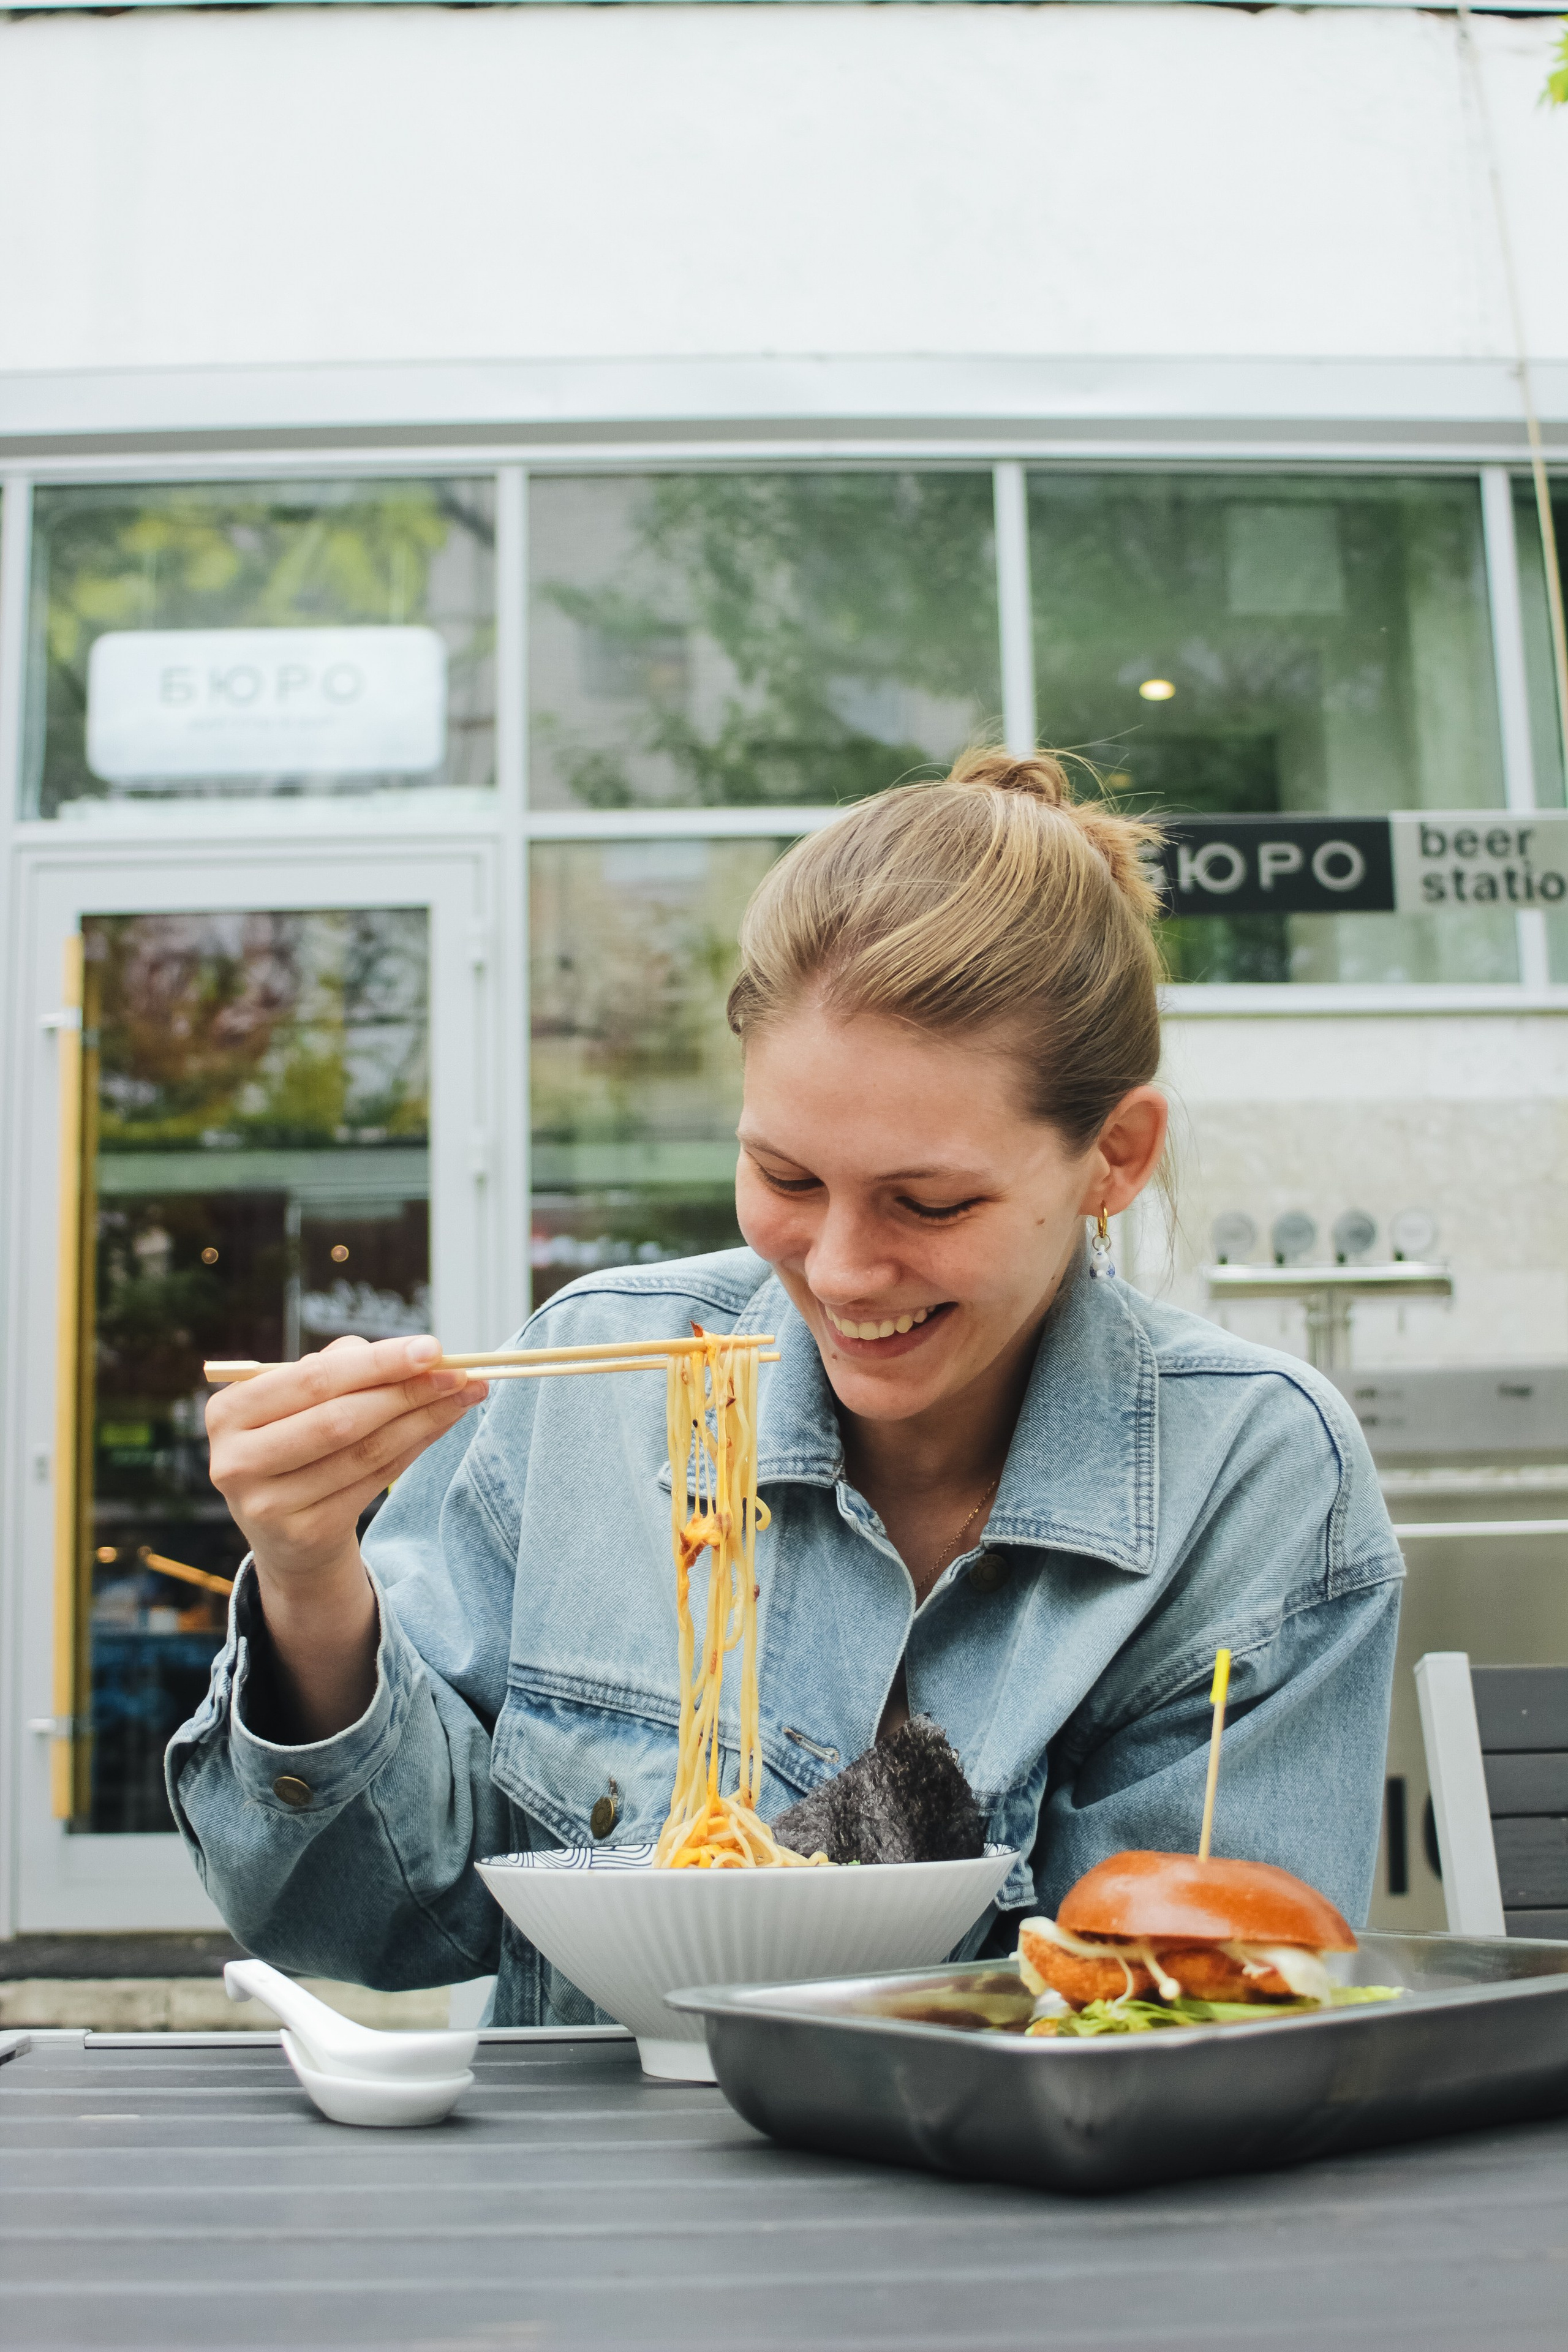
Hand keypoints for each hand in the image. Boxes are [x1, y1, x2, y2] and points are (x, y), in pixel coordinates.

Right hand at [207, 1334, 486, 1586]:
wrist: (286, 1533)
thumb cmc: (298, 1443)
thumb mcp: (301, 1401)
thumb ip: (343, 1366)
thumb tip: (412, 1353)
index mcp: (229, 1411)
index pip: (313, 1379)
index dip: (377, 1363)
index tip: (432, 1348)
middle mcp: (237, 1460)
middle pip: (340, 1418)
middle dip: (406, 1391)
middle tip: (459, 1373)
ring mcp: (267, 1503)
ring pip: (364, 1451)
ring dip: (423, 1419)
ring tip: (465, 1395)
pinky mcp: (304, 1532)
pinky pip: (374, 1481)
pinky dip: (415, 1447)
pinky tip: (442, 1425)